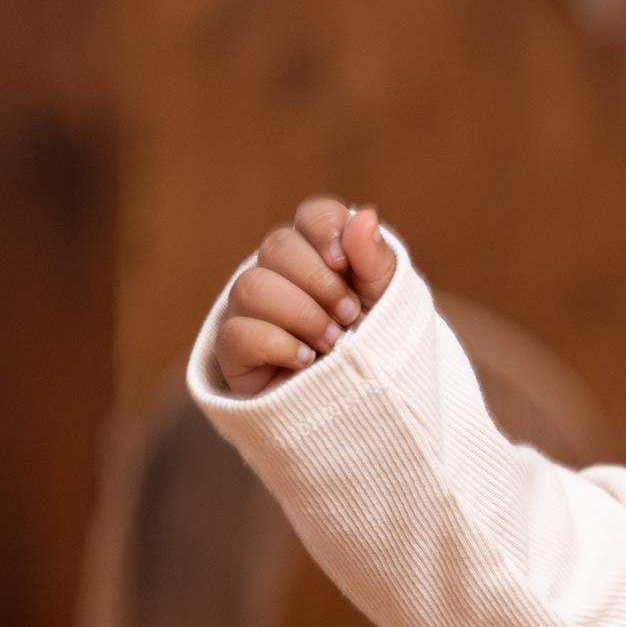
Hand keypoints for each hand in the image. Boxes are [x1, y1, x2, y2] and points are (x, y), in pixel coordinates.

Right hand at [213, 197, 398, 396]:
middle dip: (319, 281)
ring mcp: (253, 313)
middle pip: (277, 244)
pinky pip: (236, 333)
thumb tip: (366, 215)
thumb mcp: (389, 304)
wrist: (372, 411)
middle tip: (350, 316)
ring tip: (333, 344)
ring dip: (301, 315)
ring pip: (250, 286)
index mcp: (322, 256)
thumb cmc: (379, 349)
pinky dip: (276, 344)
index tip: (346, 265)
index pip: (314, 216)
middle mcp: (282, 276)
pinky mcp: (236, 354)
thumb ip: (376, 261)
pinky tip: (305, 362)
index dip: (327, 230)